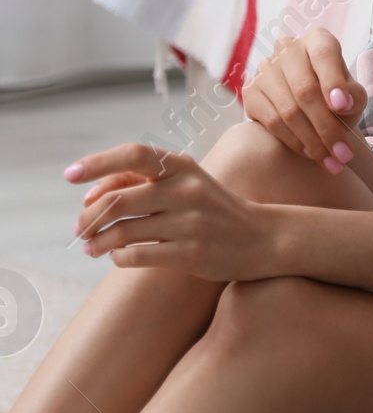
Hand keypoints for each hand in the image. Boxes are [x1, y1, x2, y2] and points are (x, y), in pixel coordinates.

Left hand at [67, 144, 280, 279]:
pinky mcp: (192, 254)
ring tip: (90, 247)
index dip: (97, 163)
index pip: (133, 154)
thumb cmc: (212, 209)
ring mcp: (191, 223)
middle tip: (78, 229)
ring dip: (98, 241)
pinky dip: (119, 258)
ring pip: (123, 232)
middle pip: (119, 200)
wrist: (263, 238)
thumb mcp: (184, 184)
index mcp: (183, 166)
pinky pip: (137, 256)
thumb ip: (139, 183)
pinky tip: (118, 257)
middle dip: (88, 217)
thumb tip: (90, 198)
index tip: (70, 176)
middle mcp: (187, 190)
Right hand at [242, 28, 367, 171]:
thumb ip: (354, 96)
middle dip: (327, 127)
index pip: (324, 55)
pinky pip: (273, 122)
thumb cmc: (338, 99)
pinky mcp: (250, 92)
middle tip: (344, 154)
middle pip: (305, 90)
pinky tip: (311, 155)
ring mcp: (265, 69)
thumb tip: (341, 103)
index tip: (343, 107)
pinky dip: (294, 142)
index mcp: (317, 40)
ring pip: (289, 110)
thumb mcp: (353, 96)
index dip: (333, 81)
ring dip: (313, 142)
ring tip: (333, 162)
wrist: (313, 110)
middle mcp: (287, 49)